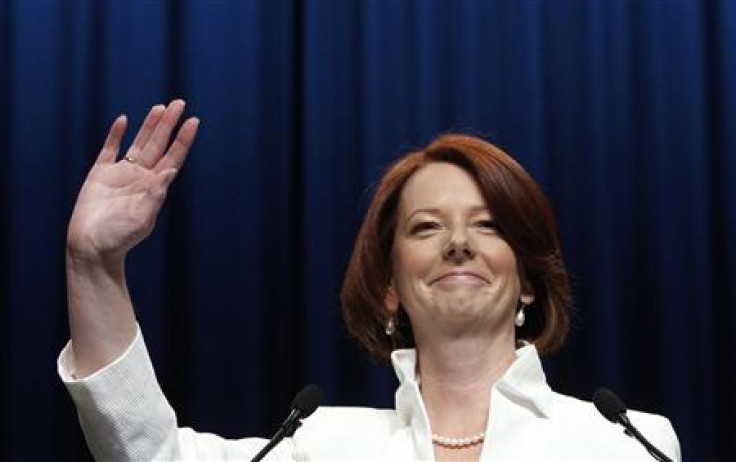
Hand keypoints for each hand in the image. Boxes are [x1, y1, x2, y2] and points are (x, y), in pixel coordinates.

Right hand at [67, 100, 198, 262]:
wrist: (91, 247)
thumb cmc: (119, 239)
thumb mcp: (142, 218)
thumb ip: (156, 195)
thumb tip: (170, 171)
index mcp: (155, 187)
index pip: (173, 157)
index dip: (183, 139)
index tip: (194, 121)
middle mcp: (141, 177)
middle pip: (158, 144)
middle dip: (169, 124)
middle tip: (180, 103)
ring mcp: (120, 174)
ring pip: (138, 143)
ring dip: (149, 125)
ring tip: (160, 107)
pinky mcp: (99, 174)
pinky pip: (109, 149)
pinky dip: (116, 134)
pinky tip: (124, 120)